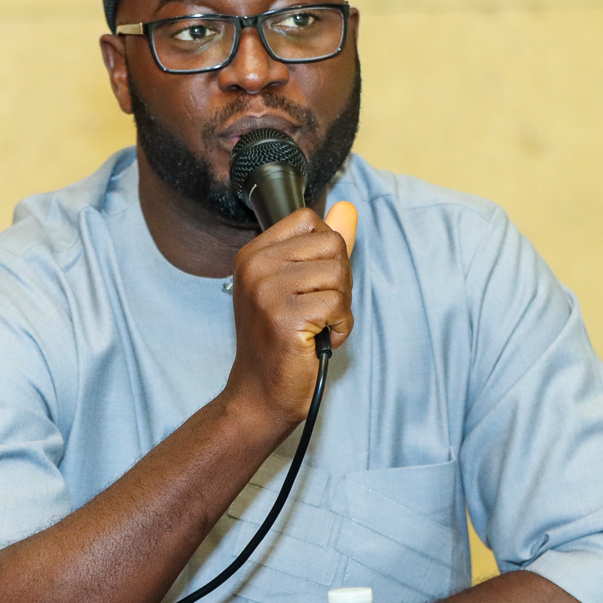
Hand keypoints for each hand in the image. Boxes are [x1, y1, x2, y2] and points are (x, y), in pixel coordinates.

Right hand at [223, 202, 357, 431]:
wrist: (260, 395)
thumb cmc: (280, 342)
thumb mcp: (299, 285)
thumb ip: (323, 245)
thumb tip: (348, 208)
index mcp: (254, 254)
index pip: (309, 219)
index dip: (326, 251)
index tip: (309, 283)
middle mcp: (255, 267)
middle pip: (331, 243)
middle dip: (338, 280)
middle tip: (316, 310)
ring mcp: (267, 291)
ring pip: (338, 273)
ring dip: (340, 305)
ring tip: (316, 325)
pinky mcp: (284, 317)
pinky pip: (338, 304)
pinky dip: (340, 326)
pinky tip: (318, 339)